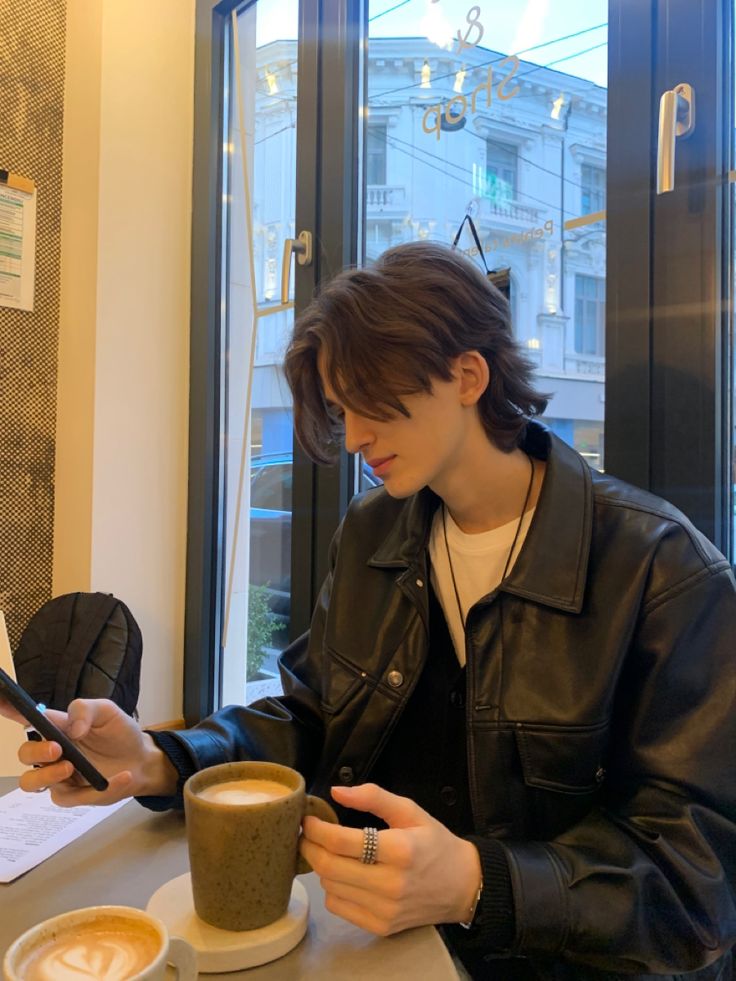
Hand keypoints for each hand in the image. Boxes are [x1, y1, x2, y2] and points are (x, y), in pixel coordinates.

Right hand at [3, 698, 177, 806]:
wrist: (142, 759)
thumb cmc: (119, 733)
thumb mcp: (107, 711)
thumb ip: (85, 710)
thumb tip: (70, 728)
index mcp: (57, 727)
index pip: (27, 719)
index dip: (10, 711)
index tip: (2, 702)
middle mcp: (53, 752)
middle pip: (25, 755)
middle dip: (35, 752)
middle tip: (57, 749)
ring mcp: (60, 776)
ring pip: (31, 783)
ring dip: (47, 776)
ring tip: (70, 767)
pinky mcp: (74, 795)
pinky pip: (71, 797)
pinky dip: (97, 789)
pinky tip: (119, 777)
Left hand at [299, 783, 481, 935]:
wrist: (463, 887)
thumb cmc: (435, 843)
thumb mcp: (411, 811)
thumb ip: (373, 797)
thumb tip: (336, 792)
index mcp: (399, 850)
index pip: (341, 842)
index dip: (316, 829)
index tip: (308, 819)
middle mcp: (391, 884)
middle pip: (330, 866)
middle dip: (310, 847)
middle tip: (307, 835)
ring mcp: (385, 910)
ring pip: (330, 887)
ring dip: (321, 867)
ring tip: (327, 852)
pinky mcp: (381, 927)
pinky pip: (339, 907)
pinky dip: (333, 889)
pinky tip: (343, 875)